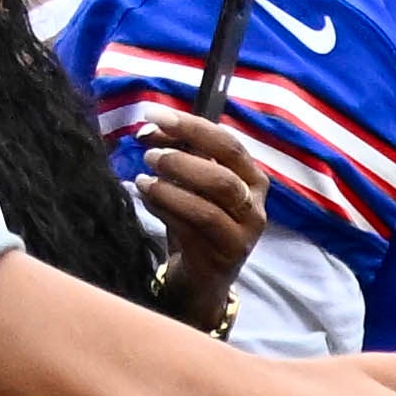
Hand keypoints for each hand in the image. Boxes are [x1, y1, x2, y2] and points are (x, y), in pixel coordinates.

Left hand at [128, 102, 271, 322]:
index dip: (190, 127)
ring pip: (209, 204)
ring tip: (142, 179)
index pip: (227, 143)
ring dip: (171, 187)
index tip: (154, 116)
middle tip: (148, 154)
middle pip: (222, 175)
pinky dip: (165, 209)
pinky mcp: (223, 257)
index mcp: (252, 179)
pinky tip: (146, 200)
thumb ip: (179, 152)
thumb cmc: (195, 222)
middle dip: (181, 160)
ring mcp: (242, 235)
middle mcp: (254, 207)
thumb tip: (151, 127)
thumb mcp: (191, 183)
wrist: (200, 279)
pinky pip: (192, 227)